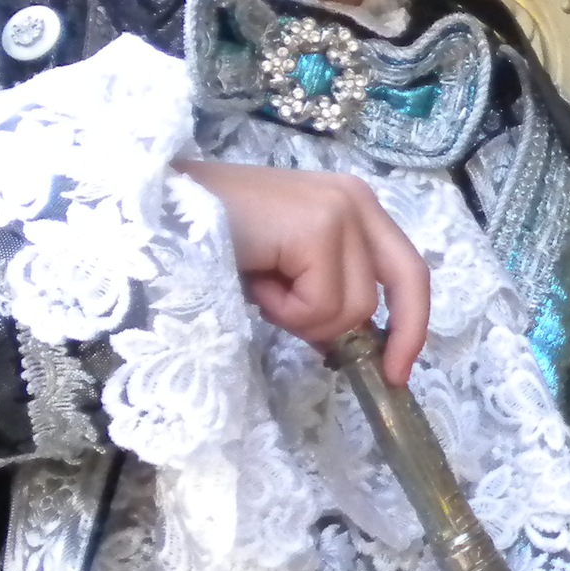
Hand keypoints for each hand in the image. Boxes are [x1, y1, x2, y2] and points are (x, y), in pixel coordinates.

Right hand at [174, 160, 429, 384]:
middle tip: (370, 370)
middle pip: (408, 279)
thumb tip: (349, 345)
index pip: (407, 268)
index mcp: (352, 205)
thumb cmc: (211, 241)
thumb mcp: (283, 273)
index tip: (399, 370)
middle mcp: (356, 199)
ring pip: (355, 306)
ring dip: (304, 318)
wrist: (157, 213)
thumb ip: (324, 296)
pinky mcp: (317, 227)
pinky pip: (322, 305)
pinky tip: (255, 282)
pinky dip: (286, 311)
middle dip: (393, 333)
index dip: (412, 322)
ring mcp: (340, 209)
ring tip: (262, 289)